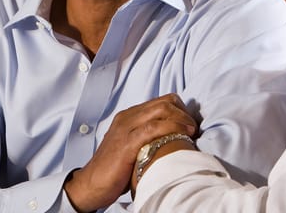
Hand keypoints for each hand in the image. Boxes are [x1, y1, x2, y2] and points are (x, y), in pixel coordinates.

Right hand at [63, 93, 196, 211]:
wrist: (91, 183)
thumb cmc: (114, 169)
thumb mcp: (131, 146)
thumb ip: (146, 137)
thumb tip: (172, 138)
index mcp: (128, 116)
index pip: (161, 101)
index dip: (180, 110)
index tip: (189, 124)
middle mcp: (127, 117)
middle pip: (164, 102)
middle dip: (184, 113)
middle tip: (193, 128)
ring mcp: (126, 128)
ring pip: (161, 110)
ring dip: (182, 119)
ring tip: (192, 132)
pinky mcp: (127, 142)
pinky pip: (154, 128)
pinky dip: (172, 128)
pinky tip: (182, 136)